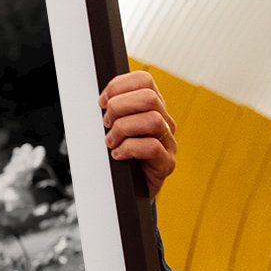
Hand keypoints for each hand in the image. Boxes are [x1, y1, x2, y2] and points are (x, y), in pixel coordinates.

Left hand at [99, 70, 176, 198]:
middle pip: (148, 97)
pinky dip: (128, 149)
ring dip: (123, 129)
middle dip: (119, 107)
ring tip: (111, 141)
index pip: (144, 80)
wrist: (130, 190)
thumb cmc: (120, 155)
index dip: (119, 86)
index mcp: (152, 107)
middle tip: (106, 124)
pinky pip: (152, 147)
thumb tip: (101, 100)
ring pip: (152, 120)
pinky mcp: (167, 163)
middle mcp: (165, 121)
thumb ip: (113, 111)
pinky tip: (118, 155)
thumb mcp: (114, 128)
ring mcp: (169, 142)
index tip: (102, 102)